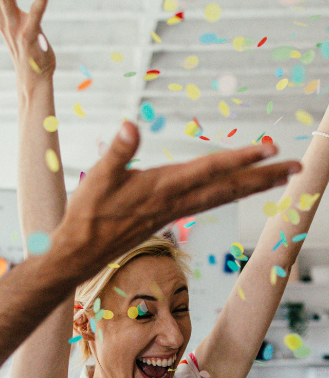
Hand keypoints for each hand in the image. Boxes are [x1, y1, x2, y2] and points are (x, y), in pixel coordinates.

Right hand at [52, 124, 301, 268]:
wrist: (80, 252)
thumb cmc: (87, 215)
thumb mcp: (98, 177)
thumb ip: (118, 151)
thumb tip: (131, 126)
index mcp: (162, 187)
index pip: (209, 169)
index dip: (240, 157)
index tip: (270, 148)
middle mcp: (174, 201)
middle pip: (227, 187)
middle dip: (263, 176)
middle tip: (296, 167)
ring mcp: (173, 211)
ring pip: (221, 196)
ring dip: (253, 186)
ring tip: (280, 177)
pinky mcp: (167, 217)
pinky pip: (208, 203)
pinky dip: (230, 194)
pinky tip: (238, 190)